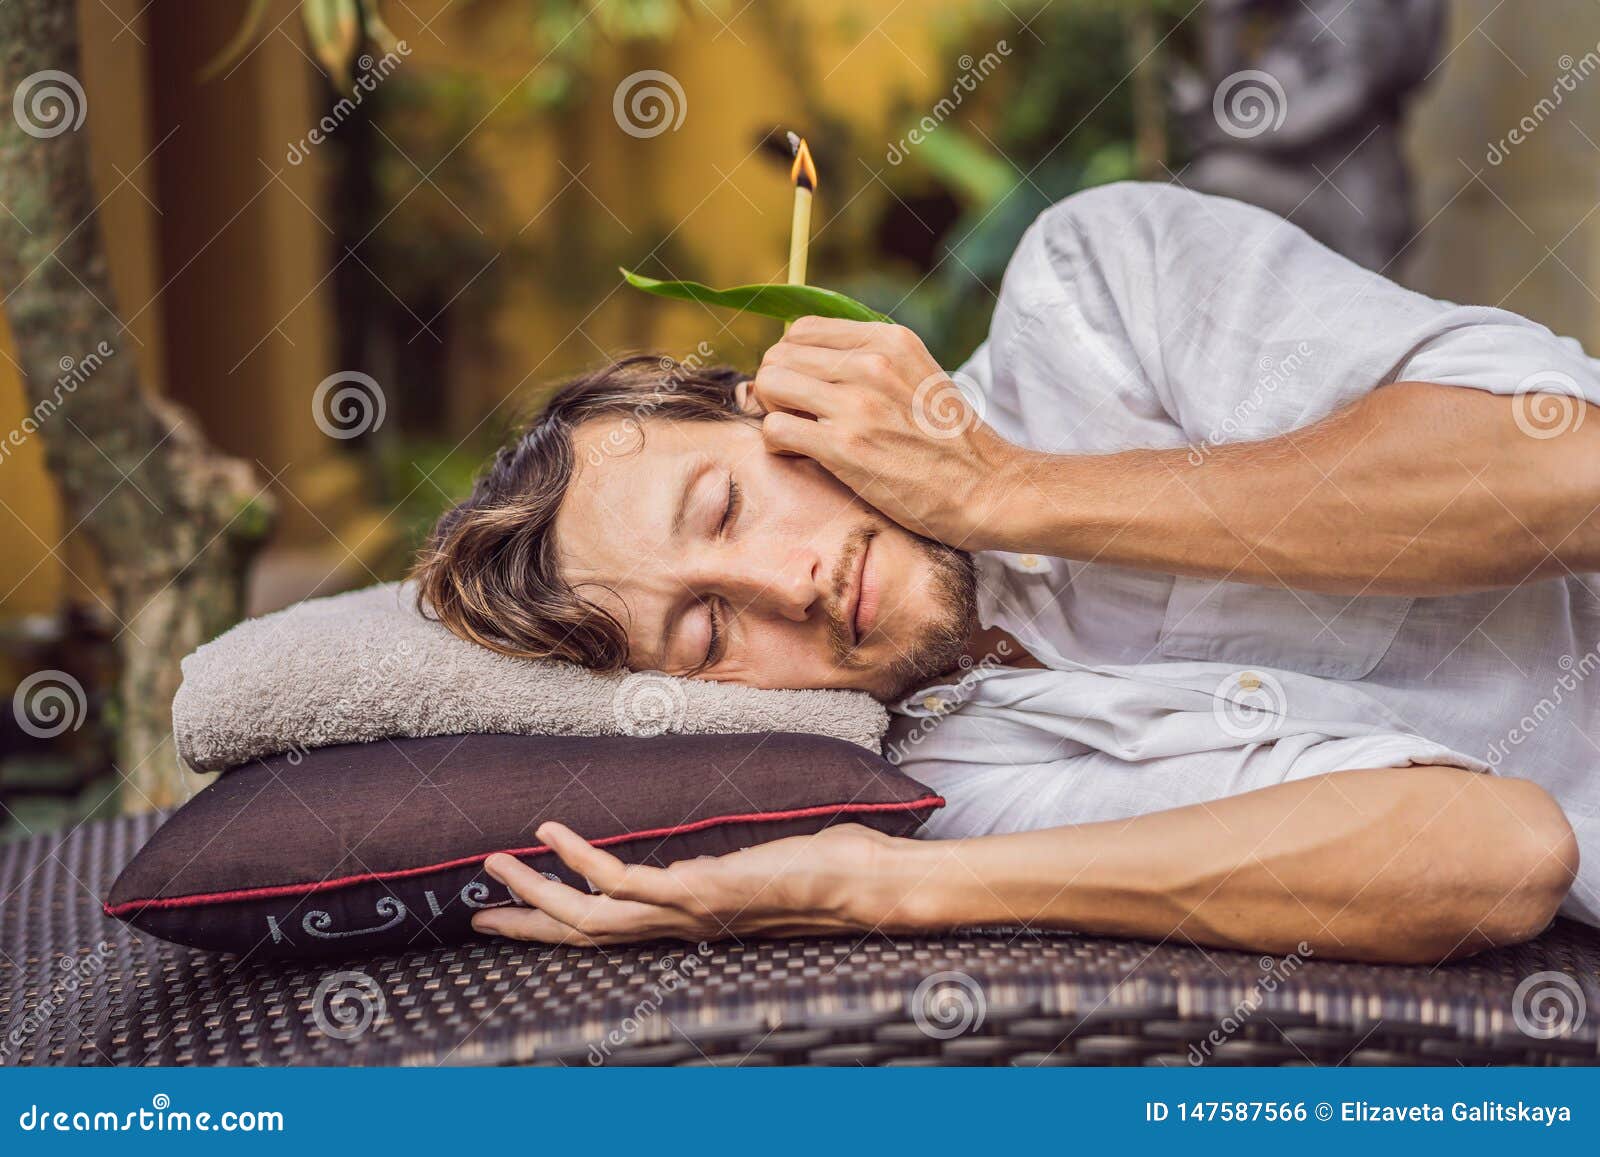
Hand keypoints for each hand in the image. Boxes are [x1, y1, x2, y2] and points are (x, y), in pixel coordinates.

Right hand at [470, 821, 921, 946]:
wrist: (864, 885)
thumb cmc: (821, 872)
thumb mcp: (754, 870)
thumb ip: (718, 872)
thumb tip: (701, 861)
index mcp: (687, 924)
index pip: (609, 934)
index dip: (556, 931)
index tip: (511, 920)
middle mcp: (678, 926)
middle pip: (585, 935)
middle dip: (528, 924)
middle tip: (477, 912)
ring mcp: (686, 912)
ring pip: (590, 914)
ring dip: (537, 891)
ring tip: (495, 863)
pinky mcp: (699, 892)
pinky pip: (626, 880)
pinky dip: (582, 857)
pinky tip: (553, 830)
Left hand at [751, 317, 1029, 549]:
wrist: (987, 488)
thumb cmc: (949, 440)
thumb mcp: (918, 373)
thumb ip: (871, 359)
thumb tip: (810, 358)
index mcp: (889, 340)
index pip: (802, 329)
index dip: (793, 361)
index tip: (805, 390)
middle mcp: (871, 363)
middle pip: (779, 355)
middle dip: (777, 387)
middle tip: (796, 416)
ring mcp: (857, 404)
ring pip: (769, 384)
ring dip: (773, 412)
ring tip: (798, 434)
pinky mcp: (845, 448)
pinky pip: (775, 429)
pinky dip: (777, 445)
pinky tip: (799, 457)